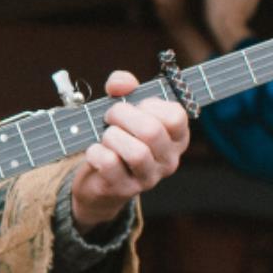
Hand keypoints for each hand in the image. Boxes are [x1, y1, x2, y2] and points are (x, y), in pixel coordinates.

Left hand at [70, 70, 191, 231]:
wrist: (100, 180)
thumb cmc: (119, 137)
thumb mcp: (125, 107)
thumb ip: (123, 86)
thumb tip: (120, 83)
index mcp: (177, 137)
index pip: (176, 117)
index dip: (150, 105)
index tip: (136, 106)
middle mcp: (169, 160)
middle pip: (151, 131)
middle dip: (122, 115)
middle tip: (111, 117)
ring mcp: (148, 178)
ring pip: (136, 153)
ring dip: (112, 136)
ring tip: (106, 136)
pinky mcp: (124, 189)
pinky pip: (110, 164)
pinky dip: (96, 151)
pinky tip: (95, 151)